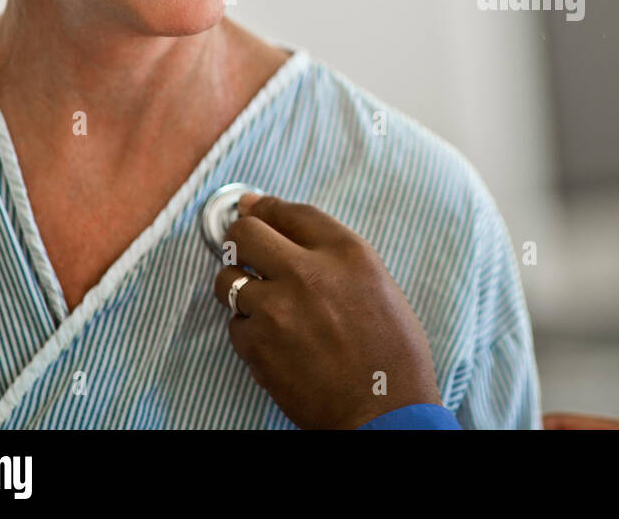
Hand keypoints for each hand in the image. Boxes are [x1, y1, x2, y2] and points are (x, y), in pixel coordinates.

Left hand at [212, 193, 441, 427]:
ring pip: (227, 279)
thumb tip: (289, 232)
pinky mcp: (256, 344)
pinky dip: (249, 331)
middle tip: (246, 254)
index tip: (252, 208)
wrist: (384, 411)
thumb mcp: (378, 284)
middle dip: (241, 240)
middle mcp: (308, 272)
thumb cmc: (391, 351)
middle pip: (246, 232)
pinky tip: (276, 343)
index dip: (265, 208)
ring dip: (240, 289)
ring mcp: (277, 308)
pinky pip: (234, 324)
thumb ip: (334, 255)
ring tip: (265, 307)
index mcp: (347, 252)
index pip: (291, 212)